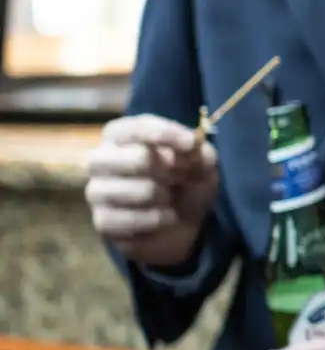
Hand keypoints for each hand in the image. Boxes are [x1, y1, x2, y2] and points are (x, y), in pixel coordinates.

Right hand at [85, 115, 218, 268]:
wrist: (183, 222)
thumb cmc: (186, 181)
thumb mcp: (202, 161)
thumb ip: (197, 150)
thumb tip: (190, 143)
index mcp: (122, 135)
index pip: (138, 127)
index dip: (166, 134)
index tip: (191, 144)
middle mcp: (102, 158)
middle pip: (137, 159)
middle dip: (167, 171)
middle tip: (177, 178)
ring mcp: (97, 190)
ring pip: (136, 191)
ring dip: (163, 196)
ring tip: (167, 198)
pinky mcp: (101, 220)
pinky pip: (130, 219)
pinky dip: (155, 219)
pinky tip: (161, 217)